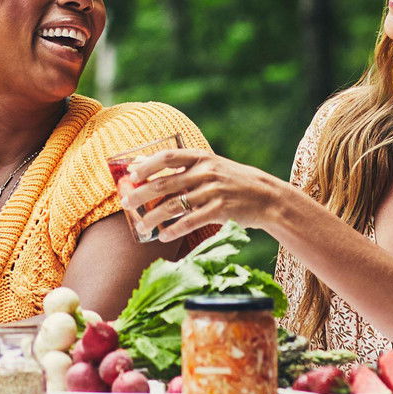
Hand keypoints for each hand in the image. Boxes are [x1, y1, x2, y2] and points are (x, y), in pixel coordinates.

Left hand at [121, 149, 288, 241]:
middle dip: (141, 195)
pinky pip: (190, 222)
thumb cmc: (232, 182)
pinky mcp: (220, 211)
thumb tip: (145, 167)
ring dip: (153, 217)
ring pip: (174, 205)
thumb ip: (184, 167)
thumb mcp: (212, 166)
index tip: (131, 175)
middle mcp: (206, 172)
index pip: (168, 156)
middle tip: (125, 204)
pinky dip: (174, 230)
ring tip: (141, 226)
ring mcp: (213, 191)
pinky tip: (163, 237)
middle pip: (165, 183)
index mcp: (202, 157)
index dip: (147, 165)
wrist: (267, 196)